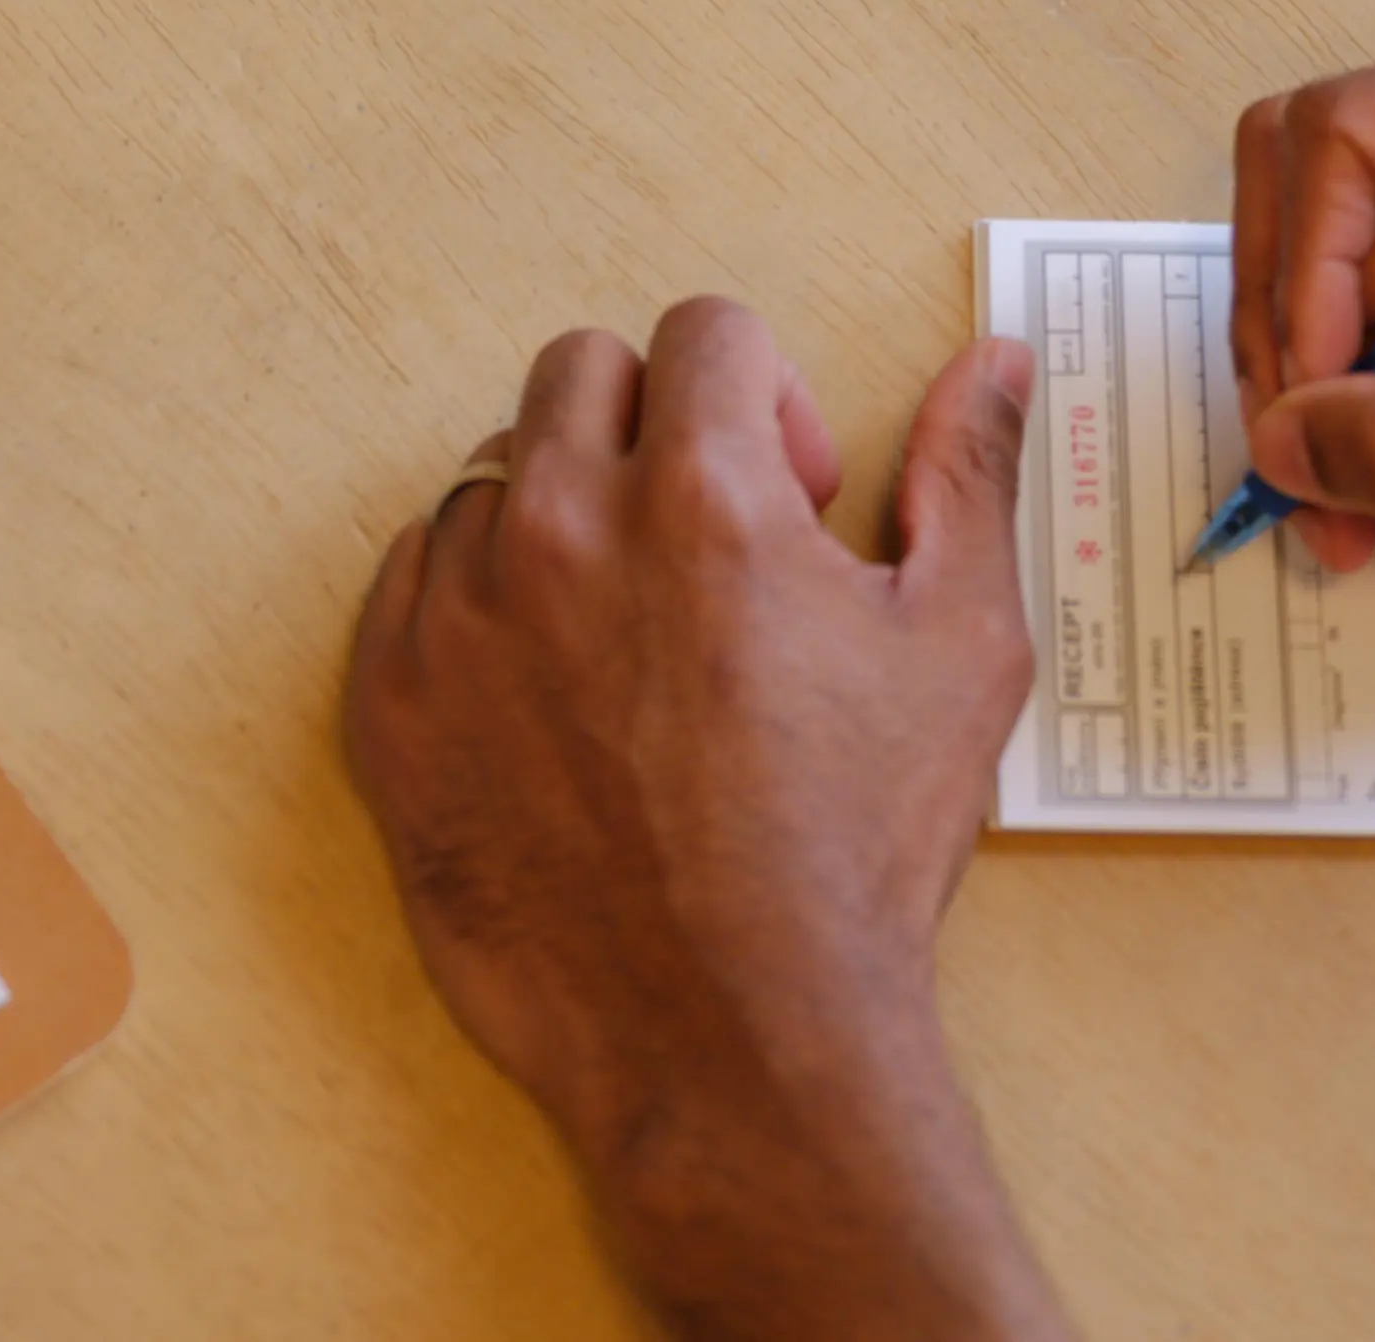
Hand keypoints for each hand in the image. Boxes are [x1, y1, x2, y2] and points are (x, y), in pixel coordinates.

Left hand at [344, 302, 1073, 1340]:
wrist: (733, 1045)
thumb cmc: (853, 853)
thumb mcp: (960, 647)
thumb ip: (967, 475)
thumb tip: (988, 358)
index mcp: (700, 496)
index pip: (705, 330)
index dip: (767, 402)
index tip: (790, 497)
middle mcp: (558, 531)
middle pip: (581, 374)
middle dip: (654, 430)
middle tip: (711, 552)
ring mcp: (455, 620)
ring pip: (490, 476)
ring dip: (561, 522)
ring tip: (632, 642)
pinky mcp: (386, 706)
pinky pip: (409, 581)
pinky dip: (475, 611)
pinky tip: (554, 700)